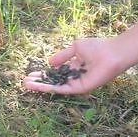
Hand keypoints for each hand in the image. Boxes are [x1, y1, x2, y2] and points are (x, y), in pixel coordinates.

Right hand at [23, 23, 137, 94]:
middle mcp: (75, 77)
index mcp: (75, 67)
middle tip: (24, 81)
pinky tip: (38, 85)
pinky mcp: (80, 88)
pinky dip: (49, 88)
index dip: (43, 73)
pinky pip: (62, 89)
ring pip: (55, 86)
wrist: (112, 53)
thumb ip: (63, 56)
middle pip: (53, 81)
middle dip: (39, 81)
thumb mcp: (76, 47)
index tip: (31, 72)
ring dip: (40, 86)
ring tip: (26, 84)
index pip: (56, 72)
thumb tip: (50, 63)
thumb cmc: (98, 47)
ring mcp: (77, 83)